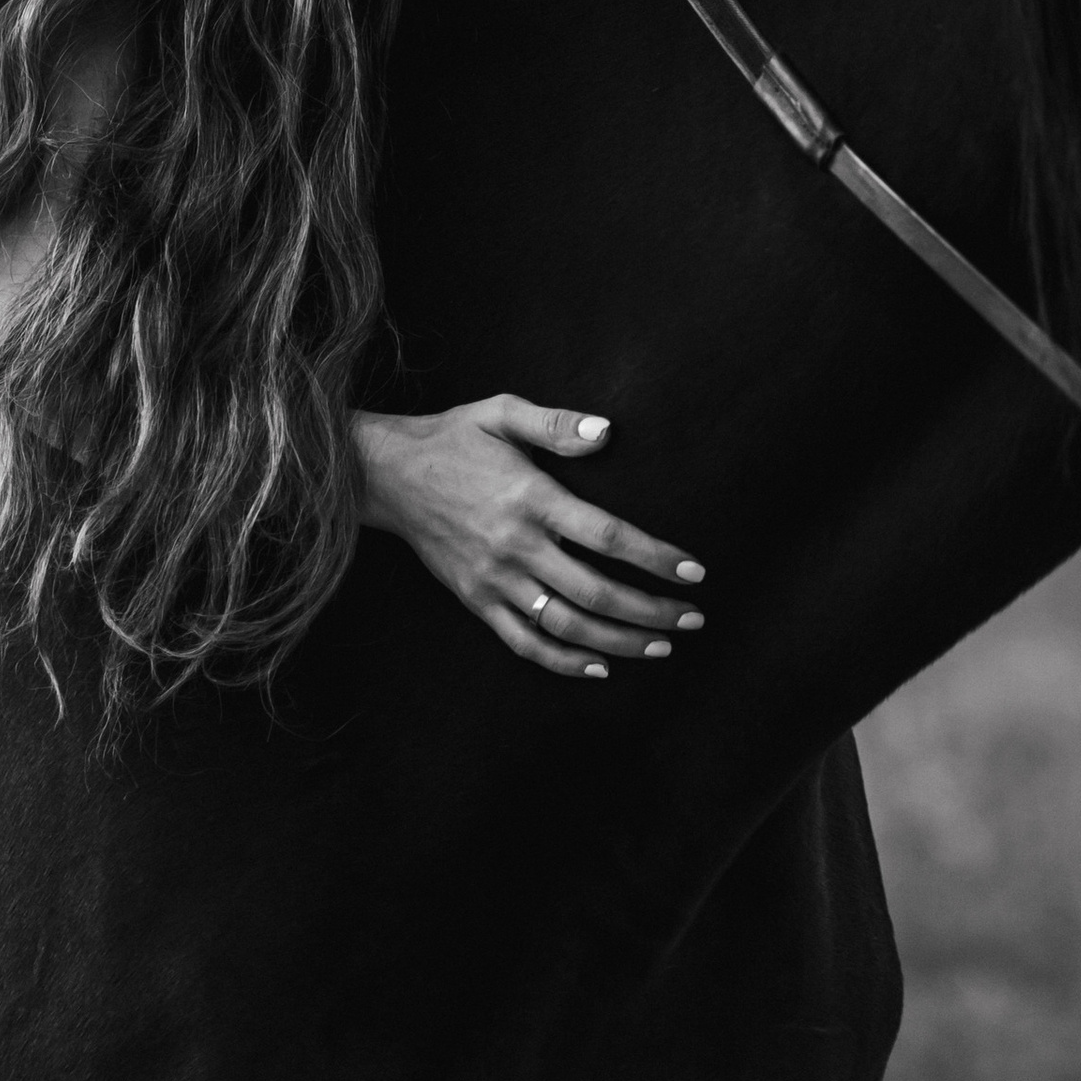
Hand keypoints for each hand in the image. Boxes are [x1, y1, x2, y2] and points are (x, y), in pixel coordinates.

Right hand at [353, 398, 705, 680]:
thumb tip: (607, 432)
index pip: (607, 536)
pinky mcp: (474, 600)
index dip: (655, 557)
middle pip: (596, 591)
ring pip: (565, 624)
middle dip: (651, 609)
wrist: (386, 475)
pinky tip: (600, 667)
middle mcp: (514, 545)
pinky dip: (563, 661)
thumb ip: (556, 423)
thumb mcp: (501, 413)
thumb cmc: (453, 439)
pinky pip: (523, 641)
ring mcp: (493, 578)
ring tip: (662, 645)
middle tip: (694, 618)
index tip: (694, 572)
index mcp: (530, 498)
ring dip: (619, 641)